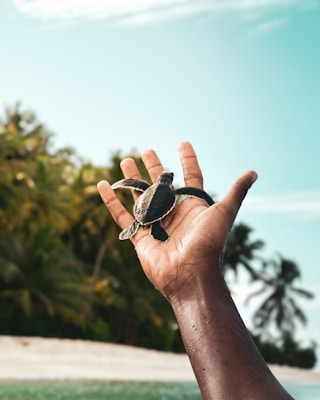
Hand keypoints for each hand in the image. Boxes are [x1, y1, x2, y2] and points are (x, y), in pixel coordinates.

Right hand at [97, 141, 256, 300]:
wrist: (190, 276)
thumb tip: (253, 172)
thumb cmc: (208, 244)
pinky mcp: (140, 237)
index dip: (188, 159)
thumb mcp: (223, 213)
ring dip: (133, 179)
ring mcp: (156, 224)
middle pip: (162, 184)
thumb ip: (236, 192)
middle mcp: (174, 213)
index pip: (191, 176)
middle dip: (155, 167)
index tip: (182, 143)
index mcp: (193, 206)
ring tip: (125, 161)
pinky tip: (103, 185)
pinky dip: (112, 201)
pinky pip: (122, 216)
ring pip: (141, 196)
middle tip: (147, 151)